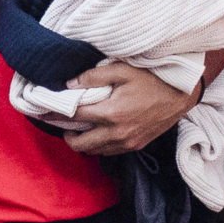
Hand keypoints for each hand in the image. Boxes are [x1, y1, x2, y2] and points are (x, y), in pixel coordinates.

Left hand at [57, 61, 196, 156]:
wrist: (181, 96)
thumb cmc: (152, 80)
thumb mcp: (122, 70)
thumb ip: (94, 76)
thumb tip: (69, 84)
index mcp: (111, 113)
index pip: (74, 116)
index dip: (55, 113)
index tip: (42, 111)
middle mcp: (117, 133)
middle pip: (79, 143)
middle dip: (66, 135)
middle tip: (62, 123)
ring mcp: (127, 143)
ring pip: (93, 151)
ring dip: (82, 142)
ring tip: (78, 128)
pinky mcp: (135, 146)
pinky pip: (108, 152)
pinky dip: (98, 145)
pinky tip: (97, 132)